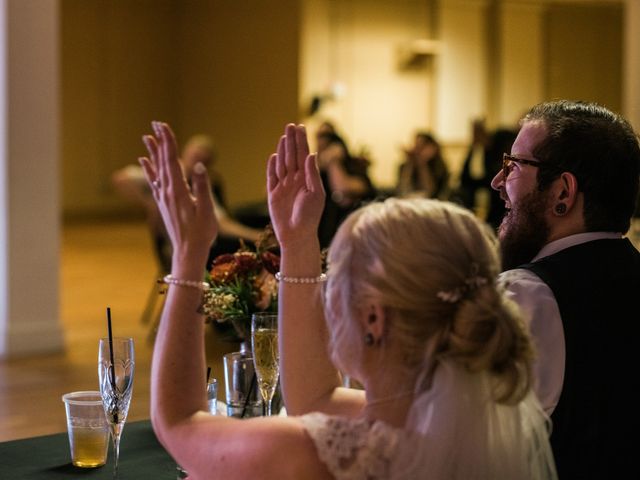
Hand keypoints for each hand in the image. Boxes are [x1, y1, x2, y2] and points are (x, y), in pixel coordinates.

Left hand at [139, 121, 217, 270]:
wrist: (188, 252)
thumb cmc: (201, 233)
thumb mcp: (207, 210)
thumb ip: (202, 188)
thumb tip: (198, 166)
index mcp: (179, 191)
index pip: (172, 160)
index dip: (169, 142)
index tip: (164, 126)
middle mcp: (167, 192)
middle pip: (163, 161)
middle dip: (161, 141)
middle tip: (157, 124)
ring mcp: (164, 198)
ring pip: (157, 169)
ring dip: (153, 152)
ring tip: (148, 137)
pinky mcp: (163, 203)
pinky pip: (154, 181)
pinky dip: (149, 169)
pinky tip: (144, 161)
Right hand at [267, 124, 324, 247]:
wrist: (297, 235)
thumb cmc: (310, 216)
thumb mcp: (316, 194)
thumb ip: (313, 174)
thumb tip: (310, 154)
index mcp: (308, 179)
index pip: (304, 156)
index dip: (302, 142)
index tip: (300, 127)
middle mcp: (296, 181)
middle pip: (293, 156)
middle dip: (292, 141)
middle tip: (291, 125)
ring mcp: (284, 186)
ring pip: (283, 164)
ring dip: (283, 149)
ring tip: (284, 136)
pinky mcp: (273, 194)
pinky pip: (271, 177)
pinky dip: (272, 167)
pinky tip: (274, 156)